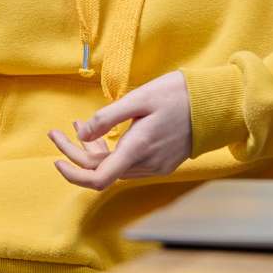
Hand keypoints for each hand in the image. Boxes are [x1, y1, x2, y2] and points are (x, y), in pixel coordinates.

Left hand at [49, 70, 193, 190]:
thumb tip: (81, 133)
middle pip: (101, 171)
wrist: (217, 104)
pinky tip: (102, 133)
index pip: (98, 178)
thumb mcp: (139, 98)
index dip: (73, 174)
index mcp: (138, 149)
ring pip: (115, 167)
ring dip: (93, 151)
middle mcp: (147, 164)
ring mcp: (156, 166)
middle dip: (75, 153)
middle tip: (56, 132)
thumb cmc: (178, 95)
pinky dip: (111, 151)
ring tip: (76, 126)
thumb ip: (107, 117)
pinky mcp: (162, 162)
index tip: (55, 159)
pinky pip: (129, 163)